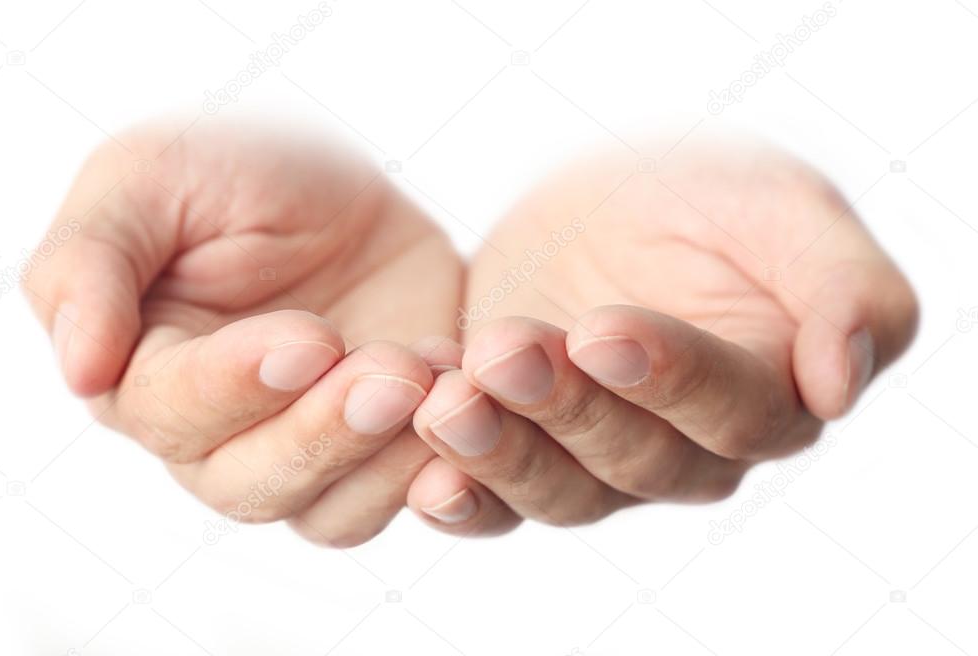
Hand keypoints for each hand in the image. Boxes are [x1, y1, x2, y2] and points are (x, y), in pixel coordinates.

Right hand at [23, 120, 497, 545]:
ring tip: (439, 375)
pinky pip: (404, 496)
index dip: (237, 386)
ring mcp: (306, 449)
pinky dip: (441, 473)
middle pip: (251, 485)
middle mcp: (218, 436)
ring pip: (329, 511)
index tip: (311, 340)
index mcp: (145, 373)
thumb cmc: (233, 170)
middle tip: (395, 373)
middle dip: (325, 433)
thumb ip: (89, 264)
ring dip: (388, 458)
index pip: (172, 413)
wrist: (346, 187)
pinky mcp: (383, 448)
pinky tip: (474, 410)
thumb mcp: (147, 178)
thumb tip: (79, 370)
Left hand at [405, 138, 918, 531]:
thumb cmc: (712, 198)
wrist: (612, 199)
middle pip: (636, 459)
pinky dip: (462, 498)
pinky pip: (498, 500)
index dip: (669, 376)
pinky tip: (424, 477)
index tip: (602, 329)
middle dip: (565, 408)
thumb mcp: (787, 210)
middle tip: (503, 352)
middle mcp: (689, 449)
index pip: (733, 408)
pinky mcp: (526, 453)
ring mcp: (601, 462)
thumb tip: (839, 385)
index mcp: (769, 393)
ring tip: (447, 404)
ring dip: (501, 454)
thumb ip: (844, 289)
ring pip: (561, 491)